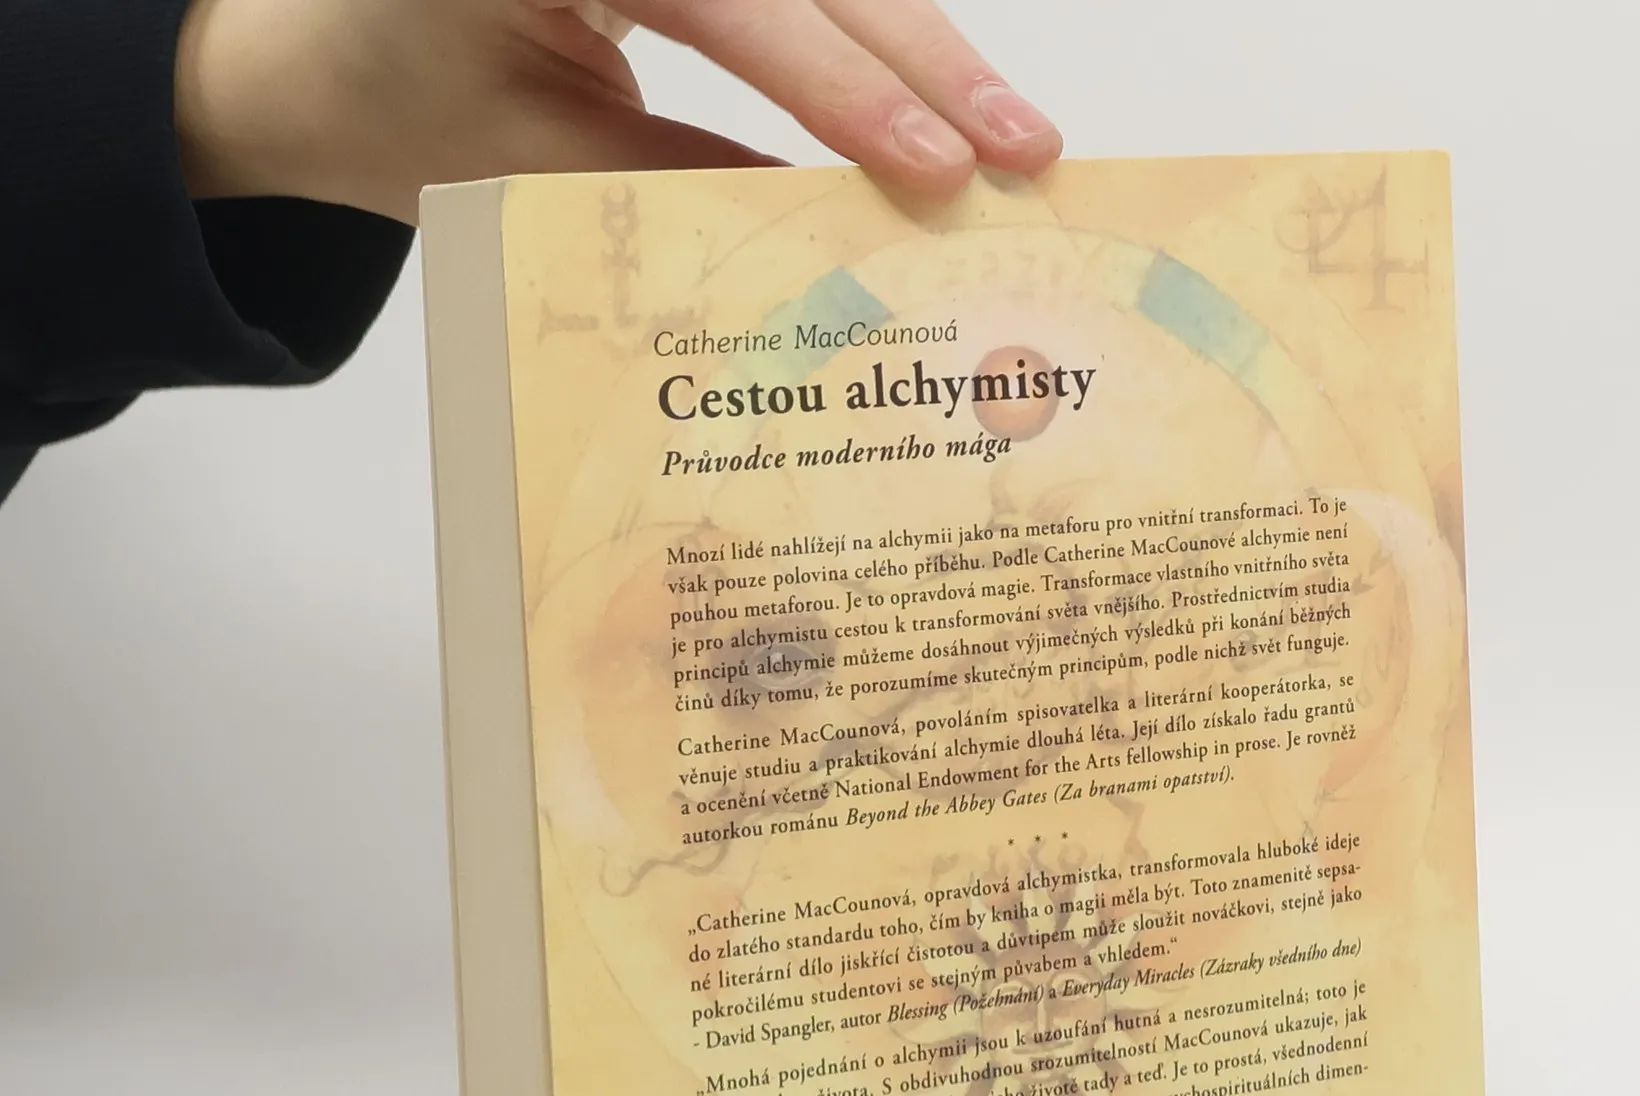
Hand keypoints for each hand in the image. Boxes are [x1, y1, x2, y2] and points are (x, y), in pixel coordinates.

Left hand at [174, 0, 1061, 223]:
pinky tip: (937, 93)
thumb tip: (834, 230)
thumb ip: (680, 185)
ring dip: (920, 45)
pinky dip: (868, 36)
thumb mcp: (534, 166)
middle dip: (922, 57)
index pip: (734, 3)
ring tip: (1005, 135)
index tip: (934, 166)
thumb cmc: (403, 107)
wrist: (316, 50)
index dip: (844, 88)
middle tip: (1023, 150)